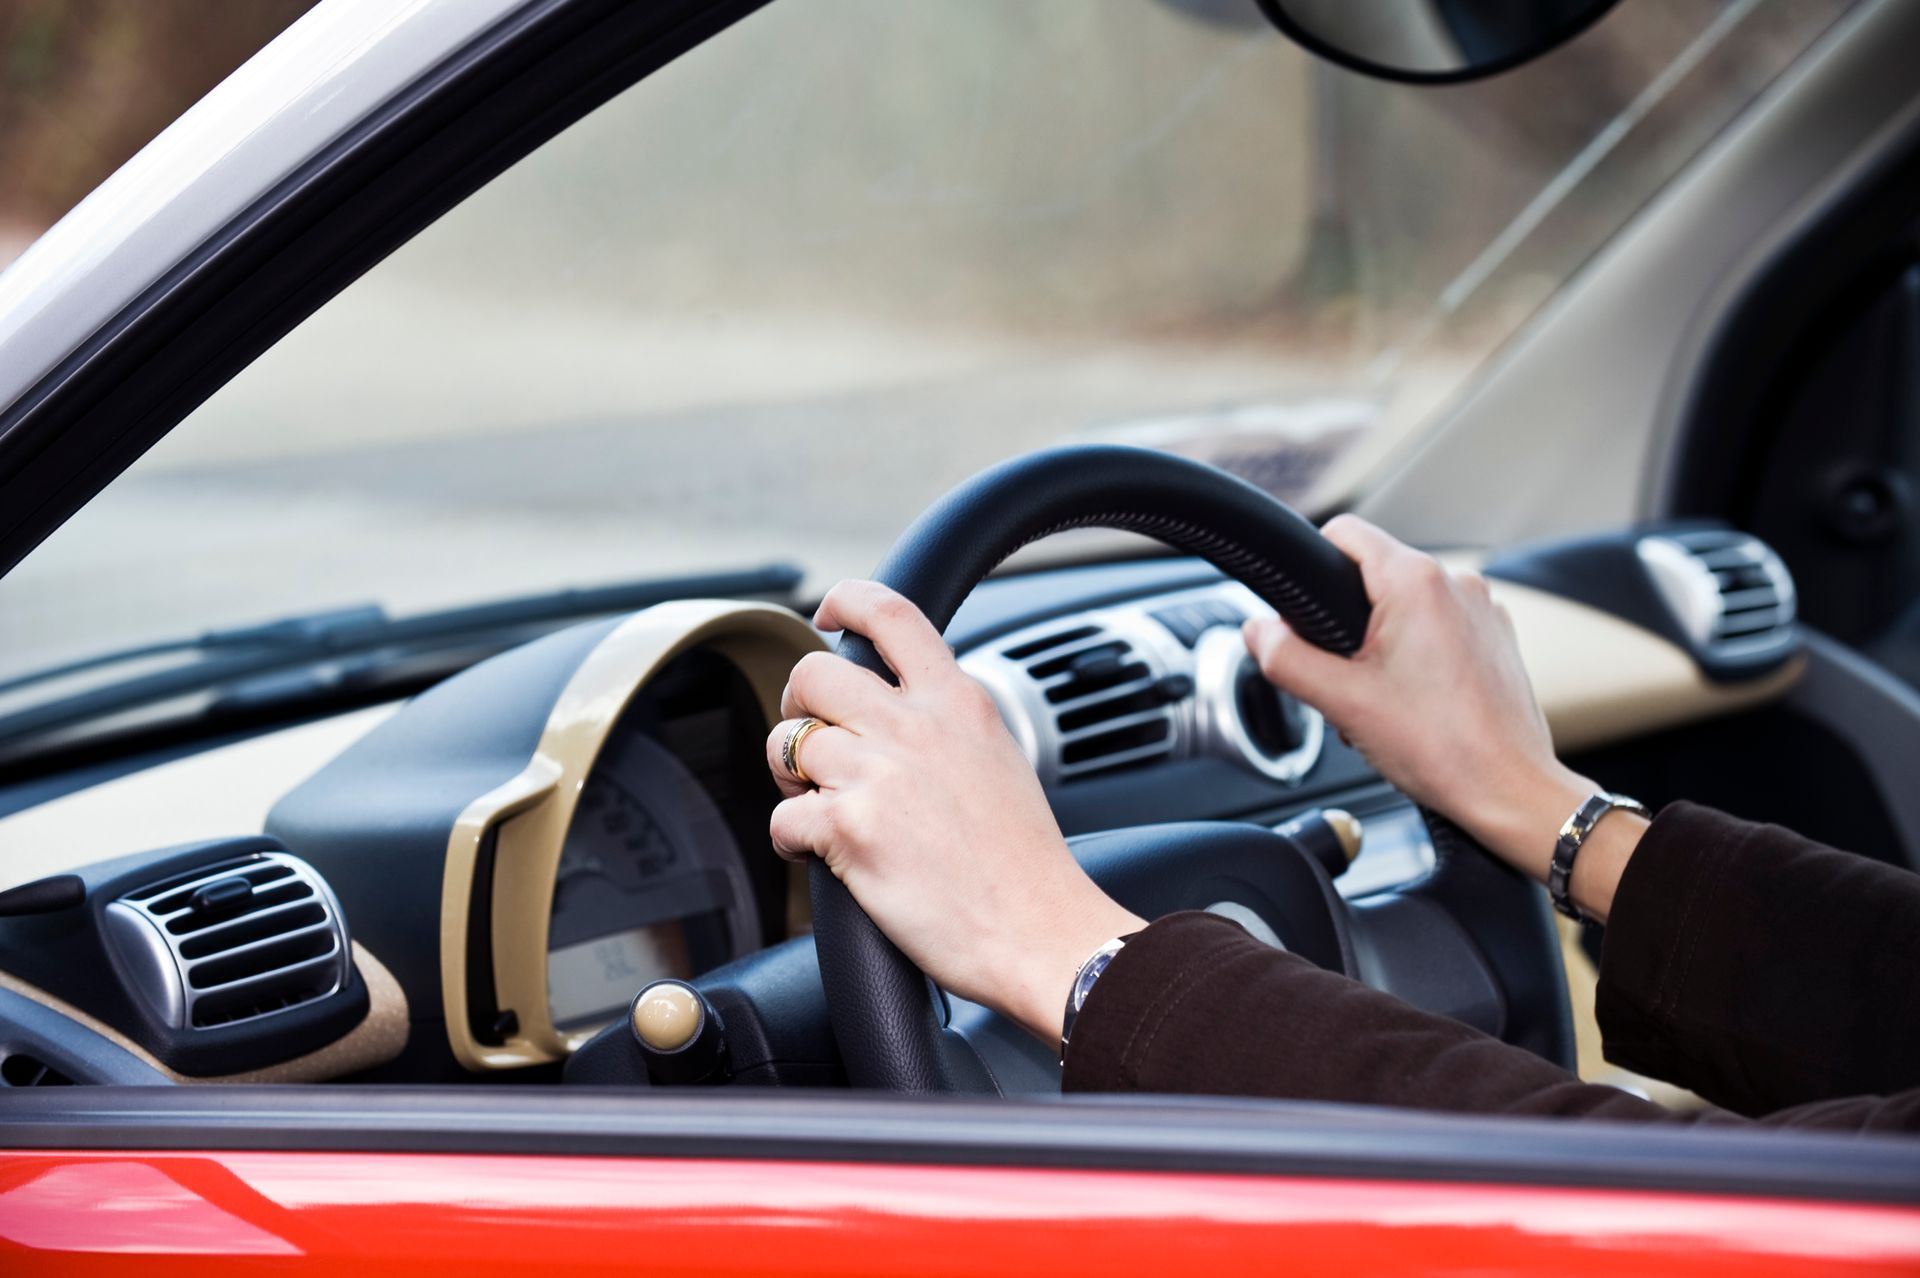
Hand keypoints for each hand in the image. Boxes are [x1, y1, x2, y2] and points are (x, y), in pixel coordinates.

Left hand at [765, 580, 1143, 1042]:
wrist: (1040, 932)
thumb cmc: (1024, 865)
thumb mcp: (999, 759)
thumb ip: (948, 724)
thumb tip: (896, 713)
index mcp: (958, 701)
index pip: (891, 613)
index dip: (846, 601)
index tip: (828, 615)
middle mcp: (916, 726)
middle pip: (813, 672)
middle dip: (796, 704)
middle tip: (810, 741)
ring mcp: (879, 773)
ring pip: (787, 742)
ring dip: (790, 776)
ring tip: (818, 806)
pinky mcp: (850, 827)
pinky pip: (782, 816)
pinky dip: (791, 839)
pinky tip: (822, 854)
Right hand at [1243, 515, 1640, 915]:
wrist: (1509, 791)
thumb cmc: (1443, 748)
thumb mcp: (1341, 702)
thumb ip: (1285, 657)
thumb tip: (1258, 633)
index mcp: (1417, 582)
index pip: (1343, 533)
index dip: (1311, 569)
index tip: (1305, 618)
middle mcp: (1456, 583)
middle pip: (1372, 575)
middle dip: (1346, 623)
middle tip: (1347, 680)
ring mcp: (1482, 609)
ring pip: (1404, 605)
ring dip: (1381, 644)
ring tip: (1385, 700)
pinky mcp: (1494, 637)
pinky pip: (1437, 628)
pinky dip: (1416, 657)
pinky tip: (1415, 704)